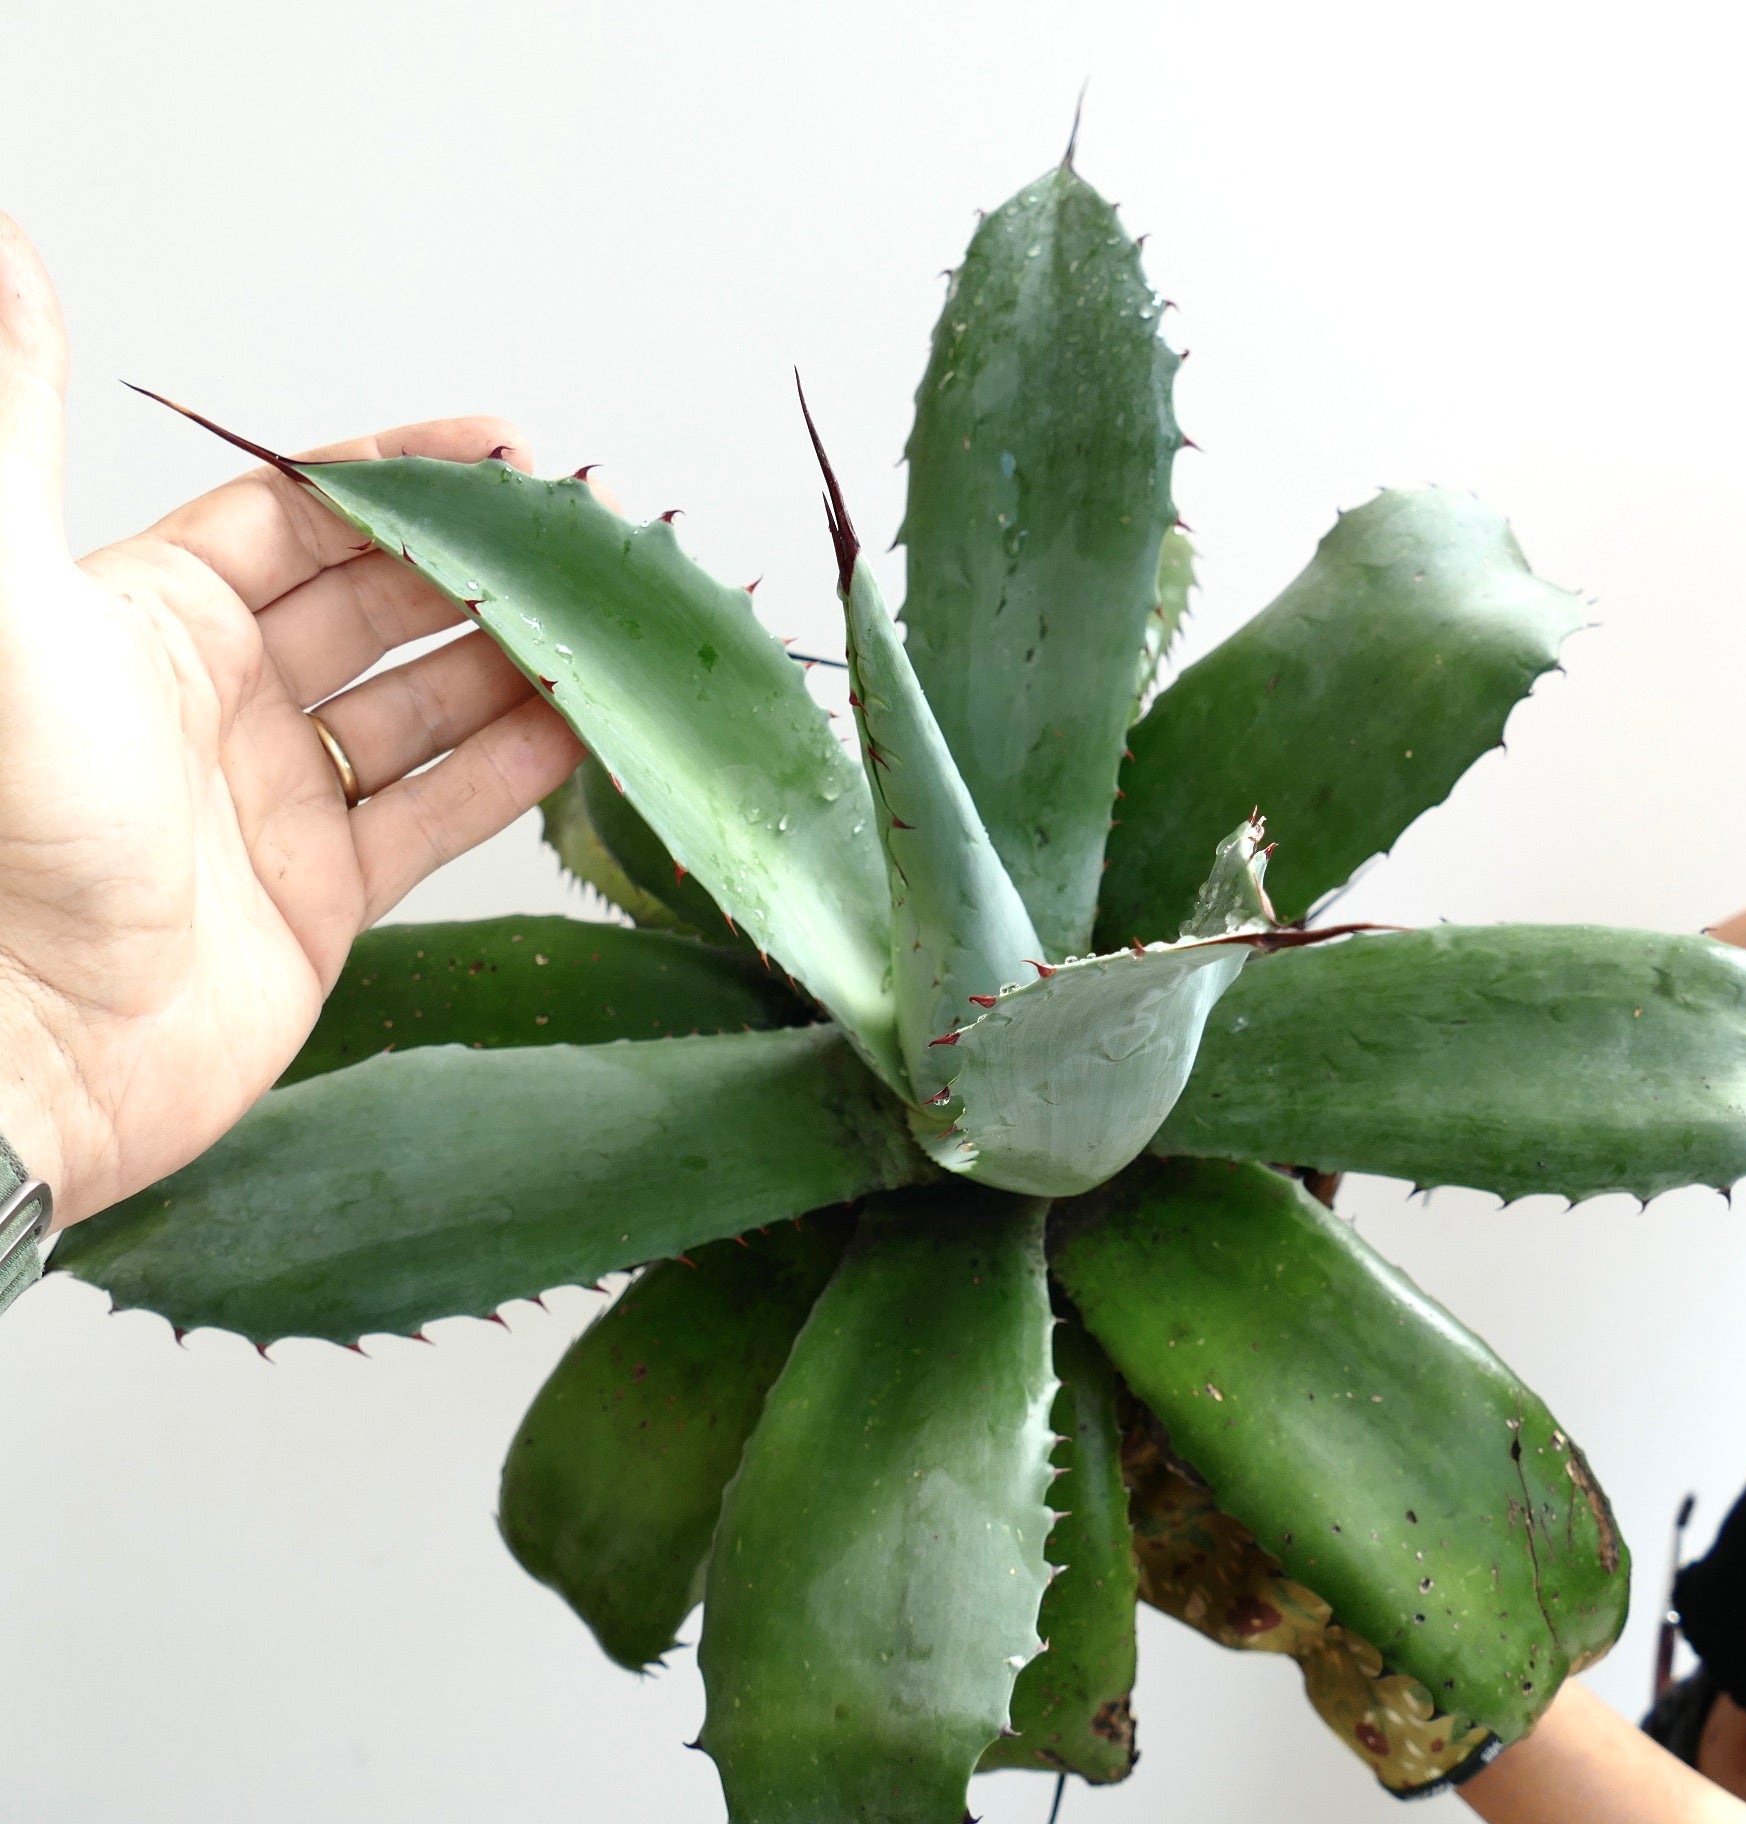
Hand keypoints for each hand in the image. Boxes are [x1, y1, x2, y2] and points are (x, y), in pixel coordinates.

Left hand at [0, 213, 586, 1225]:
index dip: (404, 477)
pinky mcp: (321, 903)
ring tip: (604, 633)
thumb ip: (18, 429)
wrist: (12, 1056)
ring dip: (513, 667)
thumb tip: (3, 241)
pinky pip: (435, 818)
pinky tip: (579, 731)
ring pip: (424, 711)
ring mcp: (275, 805)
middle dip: (482, 569)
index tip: (509, 451)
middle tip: (586, 546)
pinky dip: (509, 774)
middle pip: (382, 609)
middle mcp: (220, 702)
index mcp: (150, 618)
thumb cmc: (3, 829)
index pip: (301, 516)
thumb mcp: (11, 610)